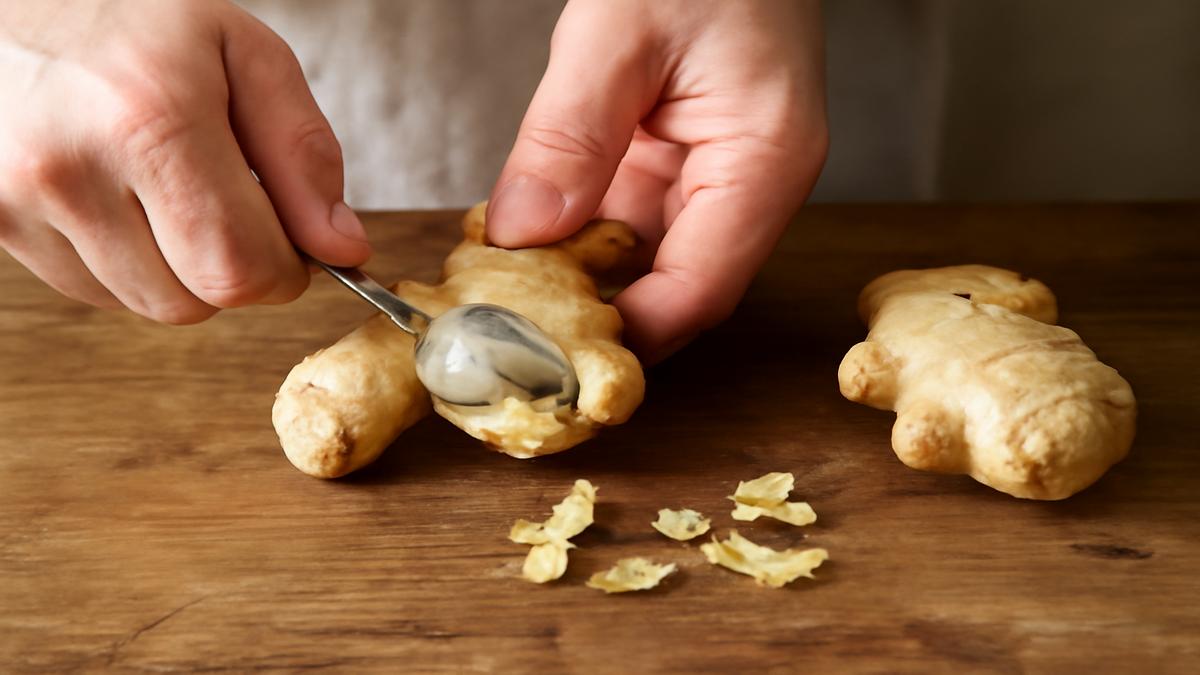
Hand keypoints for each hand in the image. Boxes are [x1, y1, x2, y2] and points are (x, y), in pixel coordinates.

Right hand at [0, 0, 369, 323]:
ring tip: (169, 188)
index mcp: (151, 118)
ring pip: (146, 305)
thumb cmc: (138, 20)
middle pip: (193, 301)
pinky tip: (124, 197)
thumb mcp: (244, 55)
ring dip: (182, 270)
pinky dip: (129, 263)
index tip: (294, 242)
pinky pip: (95, 292)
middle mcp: (73, 168)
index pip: (239, 268)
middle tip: (234, 207)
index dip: (285, 270)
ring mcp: (20, 200)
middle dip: (236, 271)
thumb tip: (343, 248)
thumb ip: (303, 154)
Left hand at [487, 0, 826, 362]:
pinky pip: (626, 215)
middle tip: (505, 335)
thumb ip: (569, 137)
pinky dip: (574, 232)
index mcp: (764, 163)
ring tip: (498, 295)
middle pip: (671, 288)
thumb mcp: (621, 28)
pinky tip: (520, 238)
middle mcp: (748, 181)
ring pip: (642, 257)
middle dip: (590, 318)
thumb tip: (520, 237)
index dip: (624, 339)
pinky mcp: (679, 153)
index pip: (698, 291)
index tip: (545, 359)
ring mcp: (714, 170)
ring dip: (574, 279)